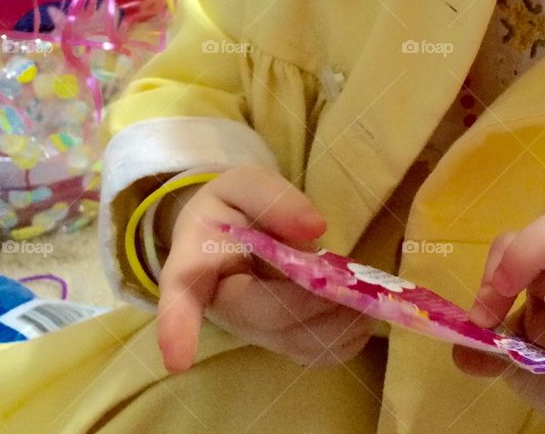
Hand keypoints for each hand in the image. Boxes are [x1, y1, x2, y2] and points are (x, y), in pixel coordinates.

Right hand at [156, 164, 374, 372]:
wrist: (231, 230)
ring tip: (366, 296)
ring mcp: (253, 329)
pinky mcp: (281, 340)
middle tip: (349, 282)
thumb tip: (314, 229)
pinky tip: (363, 315)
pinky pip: (313, 354)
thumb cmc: (232, 208)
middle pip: (262, 315)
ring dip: (336, 324)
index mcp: (196, 263)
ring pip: (293, 341)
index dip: (178, 328)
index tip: (178, 360)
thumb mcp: (244, 184)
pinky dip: (345, 340)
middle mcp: (222, 306)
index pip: (182, 297)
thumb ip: (272, 197)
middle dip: (309, 302)